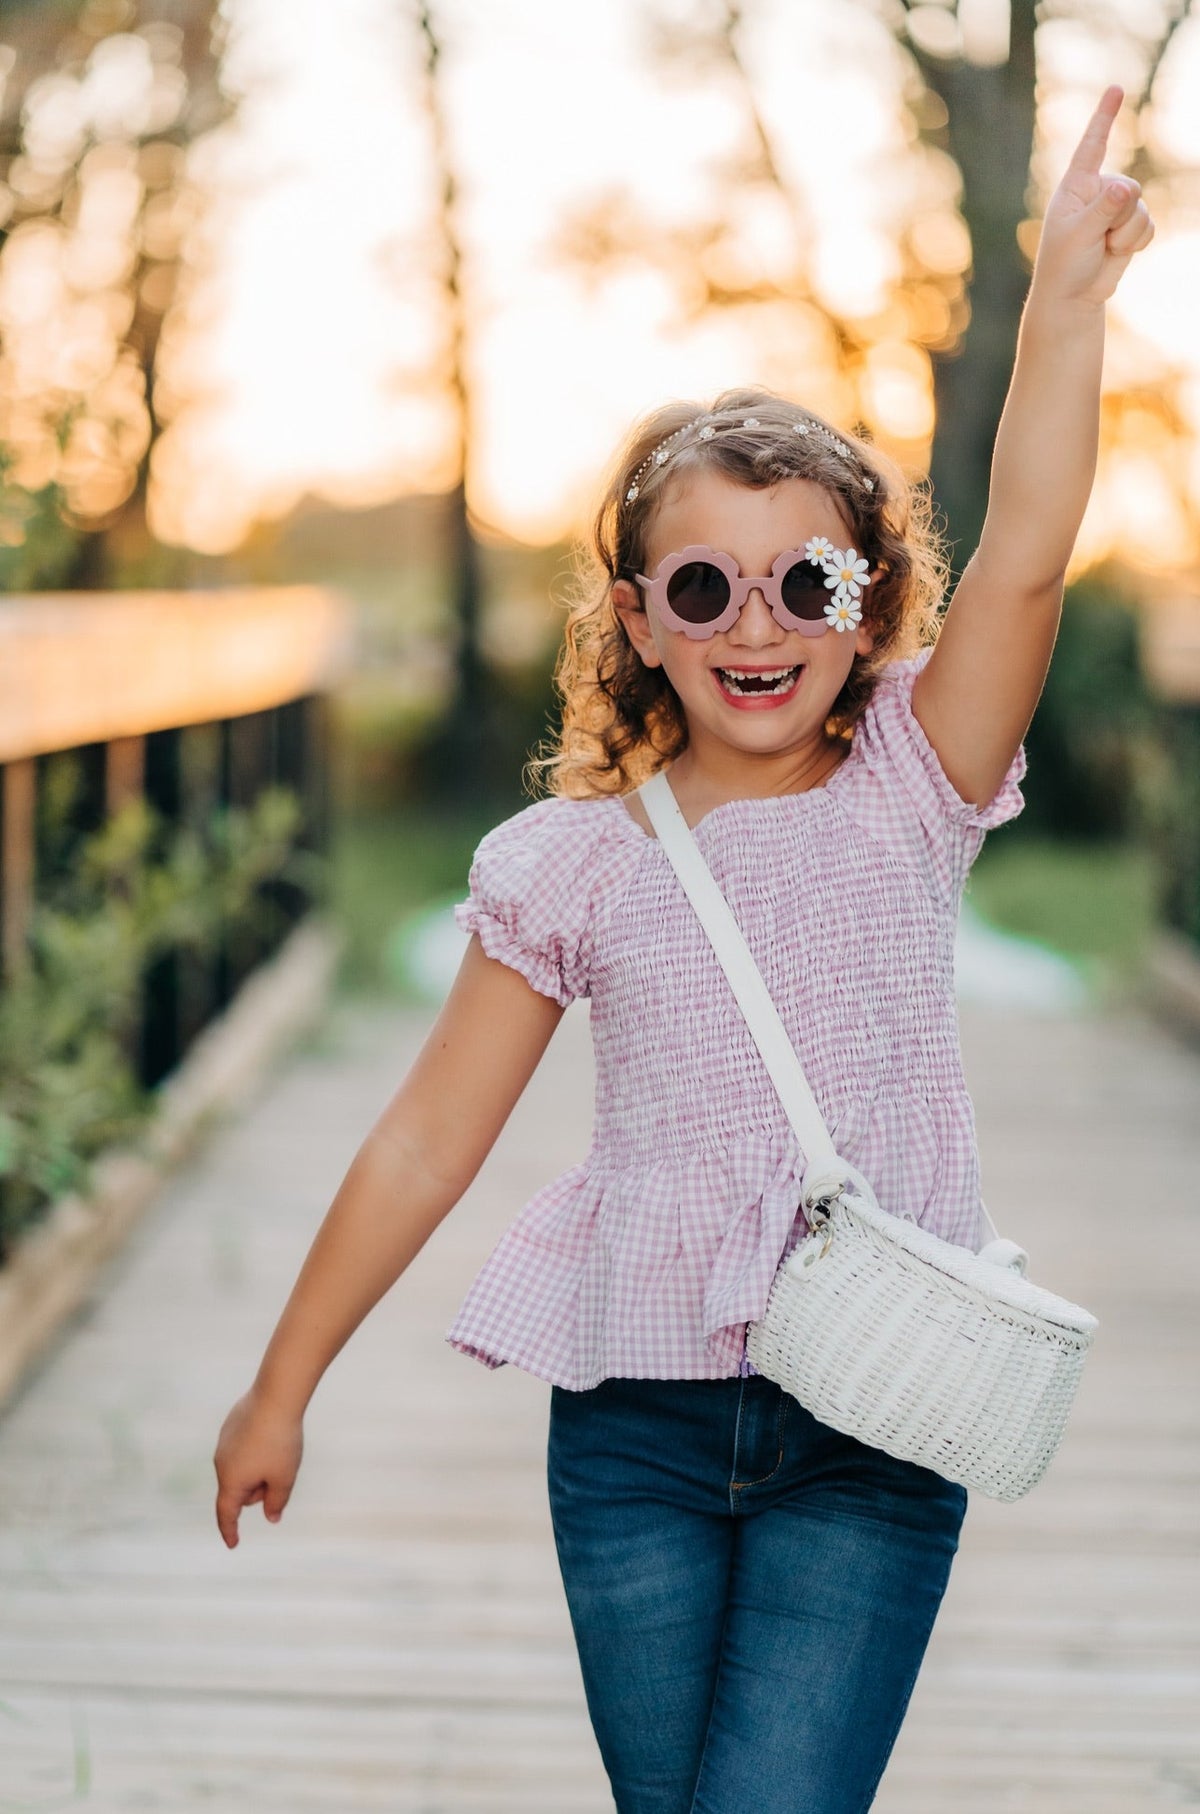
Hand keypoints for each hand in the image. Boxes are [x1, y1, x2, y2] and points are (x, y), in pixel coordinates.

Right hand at [213, 1387, 303, 1548]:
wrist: (275, 1397)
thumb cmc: (280, 1442)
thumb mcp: (284, 1478)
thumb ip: (277, 1502)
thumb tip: (271, 1517)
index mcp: (231, 1481)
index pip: (227, 1513)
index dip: (231, 1531)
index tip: (233, 1543)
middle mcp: (221, 1463)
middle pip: (239, 1489)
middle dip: (258, 1490)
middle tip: (280, 1474)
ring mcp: (223, 1443)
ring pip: (241, 1468)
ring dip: (258, 1470)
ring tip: (279, 1451)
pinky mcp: (230, 1426)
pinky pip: (242, 1447)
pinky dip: (255, 1451)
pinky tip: (271, 1436)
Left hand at [1031, 84, 1154, 309]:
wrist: (1073, 298)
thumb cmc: (1064, 265)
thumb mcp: (1078, 236)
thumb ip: (1103, 210)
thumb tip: (1125, 189)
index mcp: (1075, 187)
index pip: (1092, 146)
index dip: (1104, 118)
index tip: (1115, 89)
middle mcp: (1097, 192)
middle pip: (1129, 188)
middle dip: (1119, 217)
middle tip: (1098, 240)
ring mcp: (1115, 209)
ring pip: (1141, 208)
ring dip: (1127, 234)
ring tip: (1104, 249)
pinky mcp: (1129, 227)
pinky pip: (1149, 225)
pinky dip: (1137, 243)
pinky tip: (1118, 253)